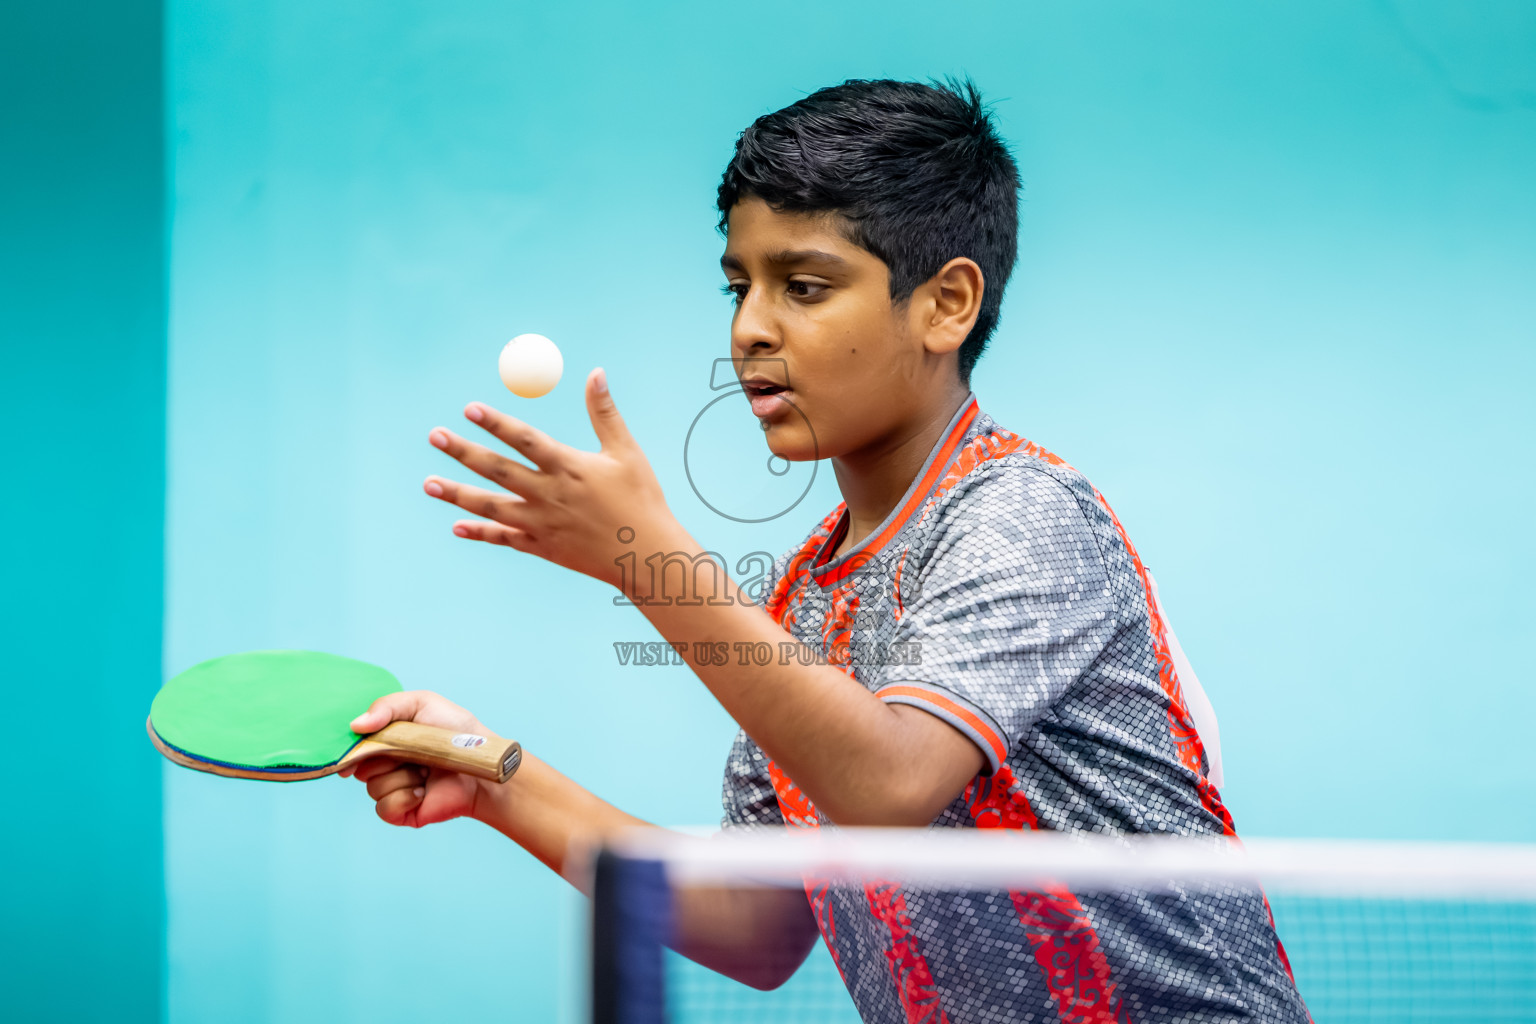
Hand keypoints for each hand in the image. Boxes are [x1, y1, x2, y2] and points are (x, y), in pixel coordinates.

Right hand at [341, 690, 493, 828]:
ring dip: (401, 776)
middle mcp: (386, 766)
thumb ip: (387, 706)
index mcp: (385, 741)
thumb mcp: (422, 704)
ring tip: (425, 770)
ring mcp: (393, 789)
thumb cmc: (456, 731)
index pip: (354, 747)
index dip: (350, 749)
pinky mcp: (402, 811)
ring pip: (372, 786)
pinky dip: (403, 797)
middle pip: (359, 767)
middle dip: (383, 757)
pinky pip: (384, 808)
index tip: (353, 749)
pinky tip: (422, 790)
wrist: (482, 765)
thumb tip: (355, 725)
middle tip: (409, 751)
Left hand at [422, 367, 678, 590]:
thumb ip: (604, 413)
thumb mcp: (626, 452)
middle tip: (434, 435)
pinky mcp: (542, 547)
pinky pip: (505, 539)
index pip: (525, 439)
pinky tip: (456, 525)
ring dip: (457, 494)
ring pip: (491, 507)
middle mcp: (550, 495)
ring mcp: (542, 524)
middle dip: (463, 452)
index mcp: (569, 467)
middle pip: (498, 470)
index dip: (496, 423)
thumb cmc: (641, 499)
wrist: (646, 556)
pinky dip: (480, 532)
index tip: (469, 408)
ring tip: (427, 483)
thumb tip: (595, 373)